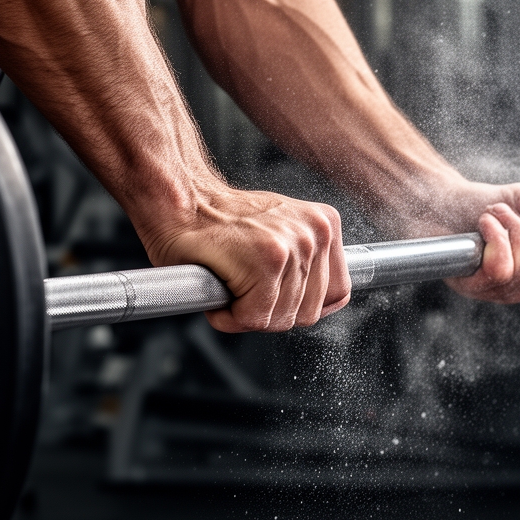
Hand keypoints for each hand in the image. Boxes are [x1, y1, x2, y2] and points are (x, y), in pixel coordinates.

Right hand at [138, 182, 351, 331]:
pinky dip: (229, 316)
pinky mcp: (267, 261)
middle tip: (243, 287)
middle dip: (271, 311)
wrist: (180, 201)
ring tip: (230, 281)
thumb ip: (308, 263)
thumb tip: (324, 305)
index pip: (338, 292)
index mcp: (326, 225)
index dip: (302, 305)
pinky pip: (254, 318)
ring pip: (280, 319)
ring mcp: (294, 246)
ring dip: (247, 313)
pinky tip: (219, 288)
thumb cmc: (222, 223)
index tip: (277, 297)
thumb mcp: (281, 232)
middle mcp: (317, 233)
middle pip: (309, 313)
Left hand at [401, 181, 519, 304]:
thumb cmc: (481, 203)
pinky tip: (484, 223)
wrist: (438, 198)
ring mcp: (491, 291)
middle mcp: (512, 289)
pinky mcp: (469, 287)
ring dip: (511, 229)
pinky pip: (499, 270)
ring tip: (491, 214)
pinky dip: (496, 237)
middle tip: (505, 212)